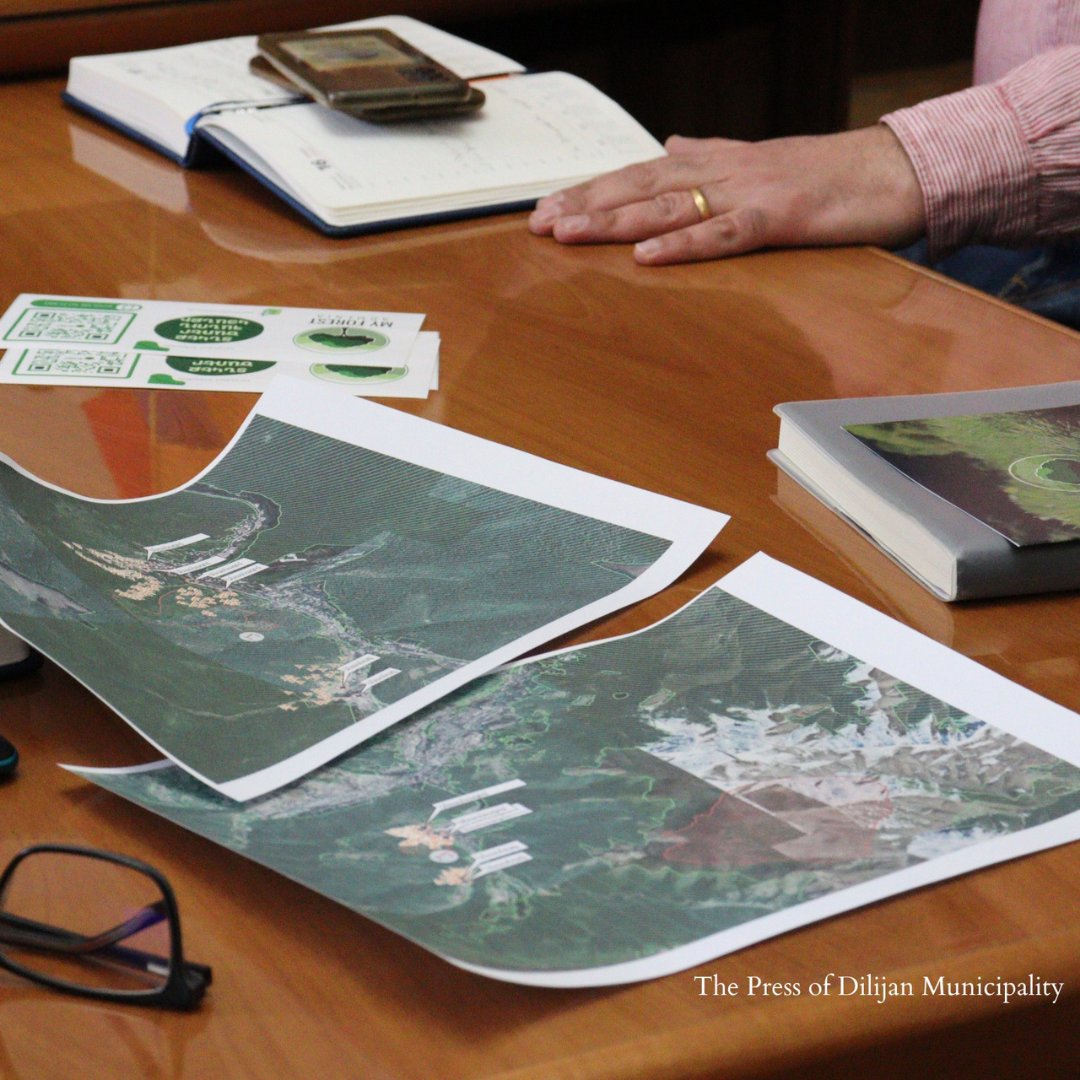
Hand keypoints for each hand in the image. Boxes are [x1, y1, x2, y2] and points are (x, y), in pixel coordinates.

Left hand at [528, 125, 925, 264]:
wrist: (891, 169)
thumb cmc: (825, 173)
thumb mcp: (756, 161)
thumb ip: (709, 154)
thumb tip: (670, 145)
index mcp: (714, 163)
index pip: (638, 176)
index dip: (592, 191)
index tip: (547, 207)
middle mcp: (721, 172)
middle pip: (640, 188)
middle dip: (586, 205)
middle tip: (538, 224)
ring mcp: (748, 193)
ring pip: (669, 207)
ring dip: (615, 222)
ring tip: (570, 234)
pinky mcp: (778, 218)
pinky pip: (723, 234)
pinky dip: (683, 245)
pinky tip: (646, 256)